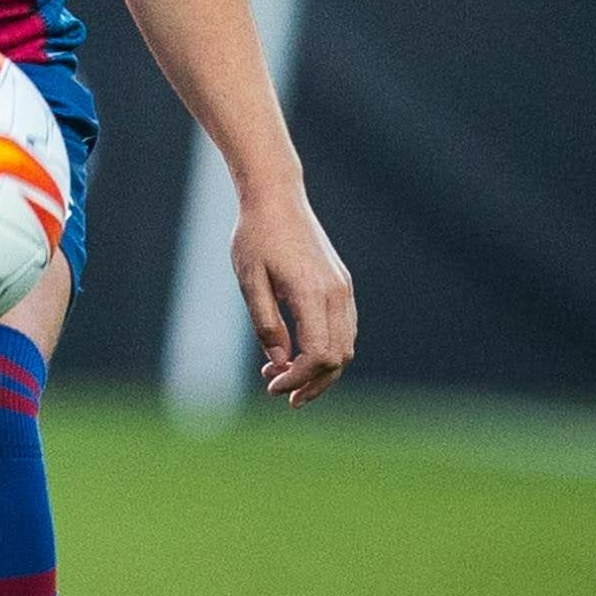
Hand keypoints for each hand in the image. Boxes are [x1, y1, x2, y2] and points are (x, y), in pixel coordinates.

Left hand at [234, 184, 356, 404]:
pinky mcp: (341, 285)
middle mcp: (336, 293)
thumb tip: (279, 361)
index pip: (320, 354)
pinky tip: (298, 355)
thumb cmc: (255, 237)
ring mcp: (343, 289)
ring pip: (346, 345)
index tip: (272, 387)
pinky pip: (344, 328)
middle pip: (339, 357)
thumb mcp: (249, 281)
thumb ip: (265, 323)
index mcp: (313, 293)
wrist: (277, 200)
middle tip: (281, 395)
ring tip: (285, 379)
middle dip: (313, 383)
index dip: (299, 378)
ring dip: (321, 369)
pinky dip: (327, 349)